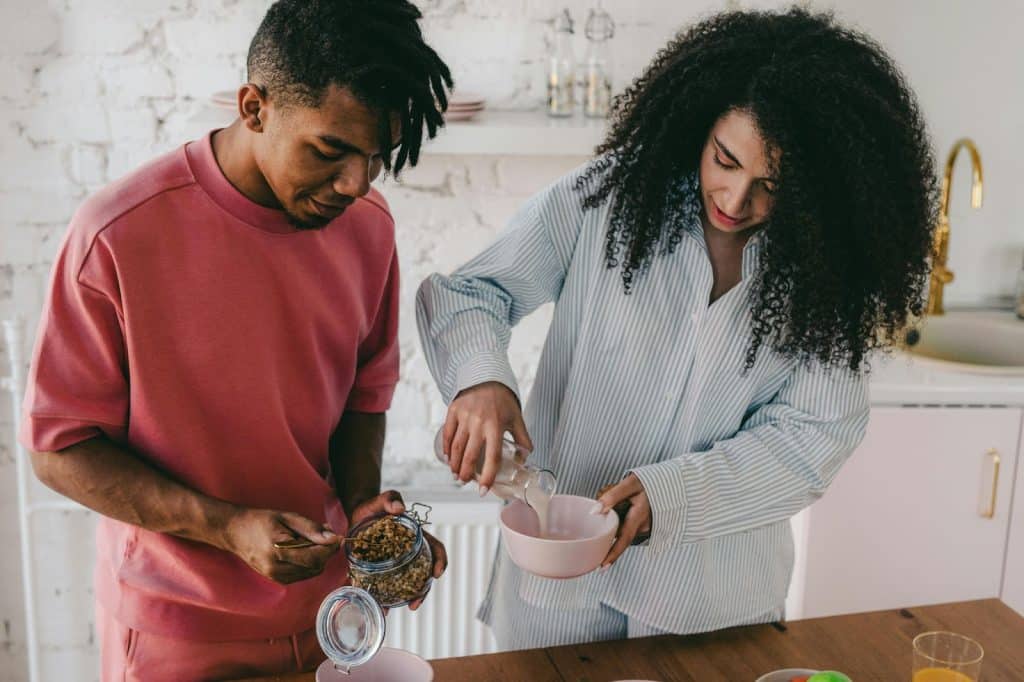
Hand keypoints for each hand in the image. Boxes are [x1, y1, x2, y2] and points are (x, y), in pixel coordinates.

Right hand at [222, 508, 340, 583]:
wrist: (235, 533)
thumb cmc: (261, 521)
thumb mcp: (287, 517)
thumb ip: (311, 528)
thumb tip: (333, 537)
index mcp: (278, 551)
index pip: (314, 557)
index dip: (330, 548)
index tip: (337, 536)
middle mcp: (276, 569)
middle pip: (315, 566)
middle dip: (325, 551)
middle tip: (324, 534)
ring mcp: (276, 577)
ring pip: (311, 572)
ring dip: (318, 557)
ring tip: (311, 540)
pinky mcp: (277, 580)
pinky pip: (303, 574)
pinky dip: (309, 563)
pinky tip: (302, 549)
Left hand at [349, 490, 447, 610]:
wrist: (356, 515)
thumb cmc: (373, 506)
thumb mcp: (382, 500)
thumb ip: (390, 499)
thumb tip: (400, 508)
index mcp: (416, 536)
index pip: (435, 548)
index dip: (440, 561)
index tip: (436, 574)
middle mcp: (410, 553)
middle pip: (424, 573)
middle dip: (423, 590)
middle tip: (415, 604)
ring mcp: (396, 563)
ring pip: (408, 583)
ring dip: (406, 598)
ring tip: (396, 609)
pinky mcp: (381, 570)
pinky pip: (388, 585)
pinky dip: (386, 597)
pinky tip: (381, 606)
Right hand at [442, 381, 532, 491]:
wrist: (487, 376)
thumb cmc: (503, 400)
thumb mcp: (516, 418)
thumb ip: (522, 439)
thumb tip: (525, 459)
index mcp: (496, 426)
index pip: (492, 457)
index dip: (488, 476)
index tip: (483, 490)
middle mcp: (479, 423)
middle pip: (470, 456)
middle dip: (467, 473)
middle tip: (466, 482)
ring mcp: (465, 417)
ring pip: (457, 447)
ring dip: (455, 464)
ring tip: (457, 474)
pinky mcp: (454, 411)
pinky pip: (448, 434)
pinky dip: (447, 448)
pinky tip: (449, 458)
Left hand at [593, 474, 651, 568]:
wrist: (671, 483)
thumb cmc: (650, 482)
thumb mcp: (630, 484)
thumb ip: (612, 497)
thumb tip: (594, 512)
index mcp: (639, 517)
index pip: (623, 540)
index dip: (612, 554)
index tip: (601, 566)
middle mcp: (643, 526)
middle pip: (620, 536)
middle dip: (609, 536)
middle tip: (601, 528)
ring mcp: (645, 526)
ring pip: (624, 529)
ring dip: (616, 523)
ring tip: (617, 505)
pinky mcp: (645, 524)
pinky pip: (629, 526)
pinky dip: (622, 520)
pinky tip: (622, 509)